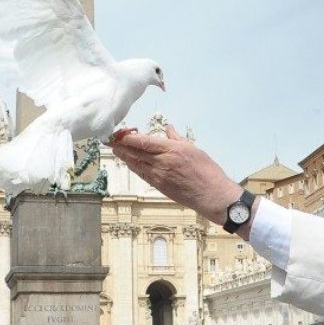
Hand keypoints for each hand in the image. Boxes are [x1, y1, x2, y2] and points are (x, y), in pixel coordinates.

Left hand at [111, 125, 242, 226]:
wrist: (212, 195)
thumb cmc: (207, 172)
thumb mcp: (193, 148)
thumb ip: (177, 138)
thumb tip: (168, 128)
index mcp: (171, 150)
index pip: (143, 141)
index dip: (127, 137)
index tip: (119, 132)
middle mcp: (162, 163)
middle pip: (135, 152)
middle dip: (121, 145)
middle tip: (111, 140)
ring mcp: (159, 176)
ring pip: (135, 164)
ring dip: (124, 156)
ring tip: (115, 149)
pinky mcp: (159, 186)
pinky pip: (142, 174)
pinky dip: (134, 167)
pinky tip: (129, 162)